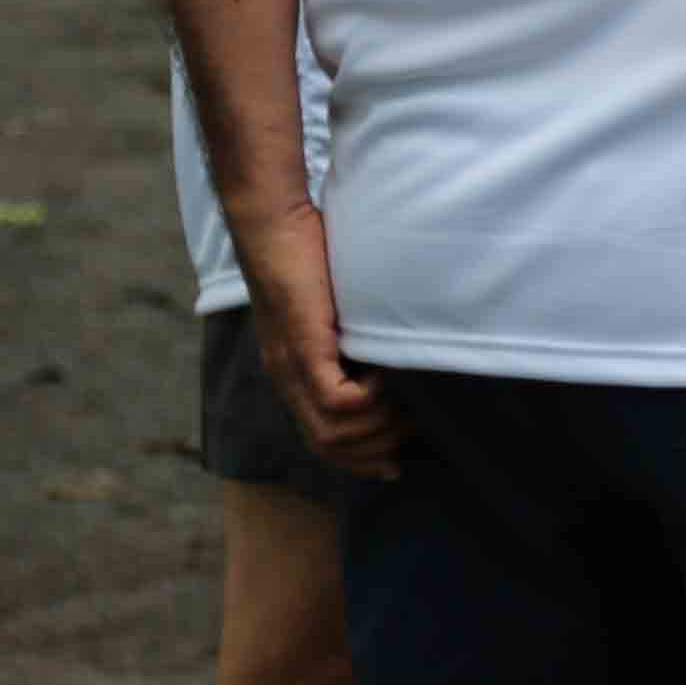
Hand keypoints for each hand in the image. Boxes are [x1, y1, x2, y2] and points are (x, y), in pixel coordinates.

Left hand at [226, 208, 405, 480]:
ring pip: (332, 433)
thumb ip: (350, 336)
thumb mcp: (335, 307)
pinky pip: (337, 401)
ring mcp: (291, 367)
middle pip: (327, 446)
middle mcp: (287, 379)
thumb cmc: (309, 253)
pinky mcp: (301, 349)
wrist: (273, 222)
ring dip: (378, 425)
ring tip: (406, 398)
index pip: (322, 441)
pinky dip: (369, 398)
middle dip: (375, 449)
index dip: (360, 459)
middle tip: (412, 427)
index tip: (395, 463)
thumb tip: (392, 356)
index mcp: (292, 374)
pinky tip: (386, 371)